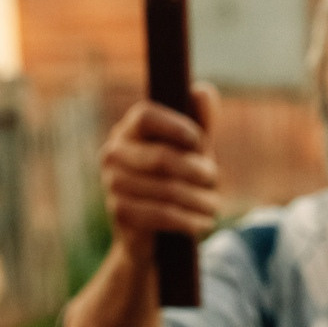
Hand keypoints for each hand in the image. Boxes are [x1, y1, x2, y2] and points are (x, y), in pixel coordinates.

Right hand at [99, 86, 222, 261]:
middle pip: (162, 157)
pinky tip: (204, 222)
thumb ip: (200, 123)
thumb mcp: (192, 152)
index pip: (145, 115)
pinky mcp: (120, 212)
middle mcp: (113, 153)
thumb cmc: (176, 181)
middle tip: (214, 179)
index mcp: (129, 130)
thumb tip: (201, 91)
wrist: (152, 235)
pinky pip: (164, 214)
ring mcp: (113, 183)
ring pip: (169, 189)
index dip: (175, 126)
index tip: (198, 141)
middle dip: (198, 170)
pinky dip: (191, 220)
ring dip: (201, 200)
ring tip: (213, 206)